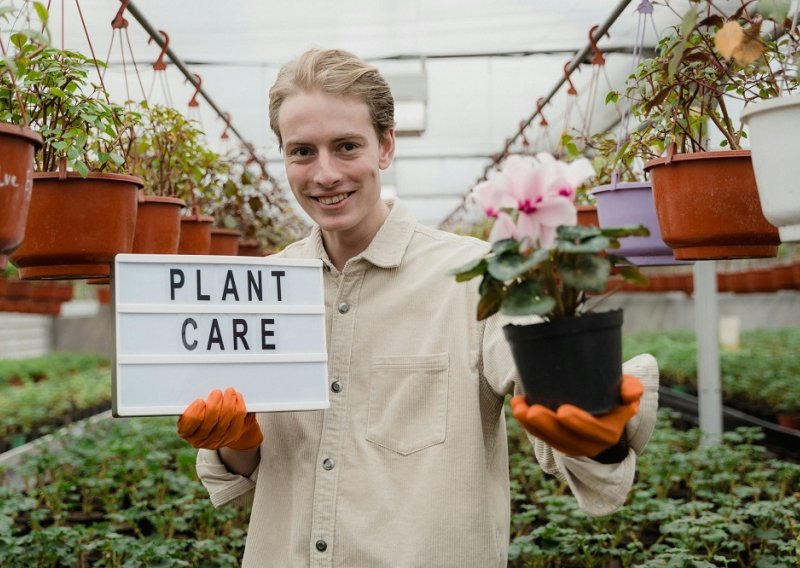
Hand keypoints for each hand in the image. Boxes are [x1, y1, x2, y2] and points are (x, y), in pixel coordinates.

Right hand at [177, 387, 262, 450]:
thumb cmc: (203, 411)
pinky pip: (237, 418)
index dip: (195, 411)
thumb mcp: (192, 406)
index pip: (189, 423)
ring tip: (229, 391)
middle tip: (217, 392)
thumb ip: (191, 399)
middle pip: (209, 420)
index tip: (200, 401)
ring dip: (228, 401)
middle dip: (214, 403)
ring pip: (225, 419)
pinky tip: (237, 397)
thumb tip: (193, 387)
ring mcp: (217, 440)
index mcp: (186, 432)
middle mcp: (200, 439)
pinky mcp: (232, 436)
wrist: (222, 425)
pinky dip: (238, 405)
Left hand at [511, 375, 643, 456]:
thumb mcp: (627, 394)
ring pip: (548, 438)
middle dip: (547, 425)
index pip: (594, 431)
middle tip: (533, 410)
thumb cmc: (615, 399)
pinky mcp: (557, 443)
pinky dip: (526, 423)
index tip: (563, 410)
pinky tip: (517, 406)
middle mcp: (590, 445)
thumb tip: (632, 392)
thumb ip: (631, 390)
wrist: (605, 416)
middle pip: (565, 438)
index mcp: (609, 433)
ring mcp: (571, 446)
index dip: (579, 423)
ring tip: (519, 406)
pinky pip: (540, 436)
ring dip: (531, 425)